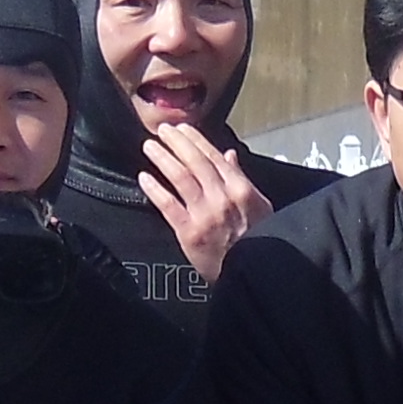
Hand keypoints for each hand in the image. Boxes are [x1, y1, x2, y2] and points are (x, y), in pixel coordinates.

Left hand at [136, 126, 273, 284]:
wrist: (252, 275)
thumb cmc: (258, 240)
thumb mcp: (258, 206)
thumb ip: (240, 178)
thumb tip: (229, 154)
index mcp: (241, 189)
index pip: (214, 157)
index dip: (196, 140)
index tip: (182, 128)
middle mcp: (223, 197)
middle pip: (195, 162)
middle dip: (177, 142)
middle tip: (162, 130)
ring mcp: (205, 214)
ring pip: (181, 178)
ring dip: (163, 158)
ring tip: (150, 146)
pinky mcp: (189, 233)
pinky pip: (168, 206)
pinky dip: (155, 190)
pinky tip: (144, 177)